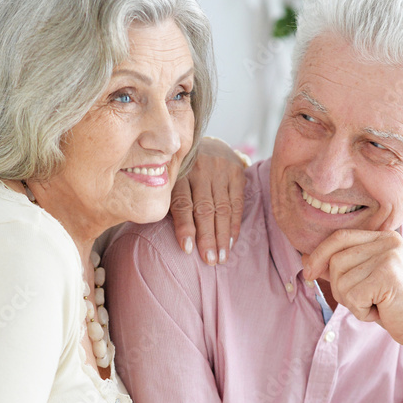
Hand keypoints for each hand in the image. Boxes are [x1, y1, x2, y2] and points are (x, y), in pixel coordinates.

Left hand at [170, 137, 245, 265]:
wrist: (205, 142)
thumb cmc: (182, 170)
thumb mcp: (171, 179)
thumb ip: (169, 200)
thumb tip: (165, 229)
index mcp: (180, 172)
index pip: (182, 203)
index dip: (185, 227)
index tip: (187, 249)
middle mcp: (200, 169)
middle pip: (204, 209)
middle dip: (208, 238)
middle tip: (209, 260)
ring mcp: (220, 169)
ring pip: (222, 208)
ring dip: (222, 236)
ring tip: (221, 257)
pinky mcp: (237, 171)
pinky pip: (237, 203)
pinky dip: (234, 224)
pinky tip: (231, 242)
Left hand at [304, 229, 402, 352]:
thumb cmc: (394, 305)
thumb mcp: (364, 281)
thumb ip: (339, 267)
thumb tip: (306, 258)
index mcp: (383, 237)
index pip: (339, 237)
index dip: (319, 255)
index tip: (308, 273)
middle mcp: (388, 241)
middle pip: (336, 260)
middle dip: (340, 287)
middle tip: (364, 300)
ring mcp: (390, 256)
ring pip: (341, 280)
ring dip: (352, 302)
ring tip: (376, 304)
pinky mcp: (388, 275)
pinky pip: (352, 296)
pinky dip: (361, 311)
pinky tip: (381, 311)